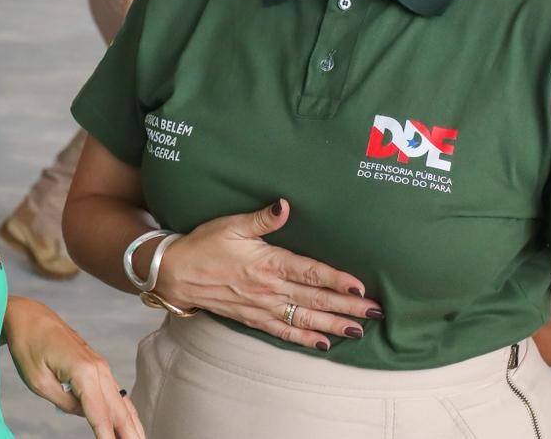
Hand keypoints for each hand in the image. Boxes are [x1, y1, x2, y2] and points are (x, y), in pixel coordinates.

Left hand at [4, 297, 143, 438]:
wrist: (28, 316)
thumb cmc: (28, 346)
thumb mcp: (38, 381)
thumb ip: (65, 402)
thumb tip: (84, 413)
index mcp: (83, 371)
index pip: (99, 414)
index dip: (107, 437)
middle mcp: (98, 368)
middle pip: (119, 410)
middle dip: (129, 434)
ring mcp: (100, 365)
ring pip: (122, 401)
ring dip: (132, 425)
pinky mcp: (97, 365)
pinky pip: (116, 392)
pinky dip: (125, 410)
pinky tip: (131, 423)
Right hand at [154, 199, 381, 350]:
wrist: (175, 272)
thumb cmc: (204, 243)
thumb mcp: (231, 224)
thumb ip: (262, 218)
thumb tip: (285, 205)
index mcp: (268, 262)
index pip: (310, 273)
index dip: (337, 281)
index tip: (361, 288)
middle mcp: (269, 288)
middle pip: (315, 300)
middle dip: (347, 308)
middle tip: (375, 313)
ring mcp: (261, 306)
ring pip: (304, 319)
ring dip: (333, 326)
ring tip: (359, 332)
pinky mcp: (252, 318)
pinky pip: (283, 332)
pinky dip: (305, 340)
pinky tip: (324, 345)